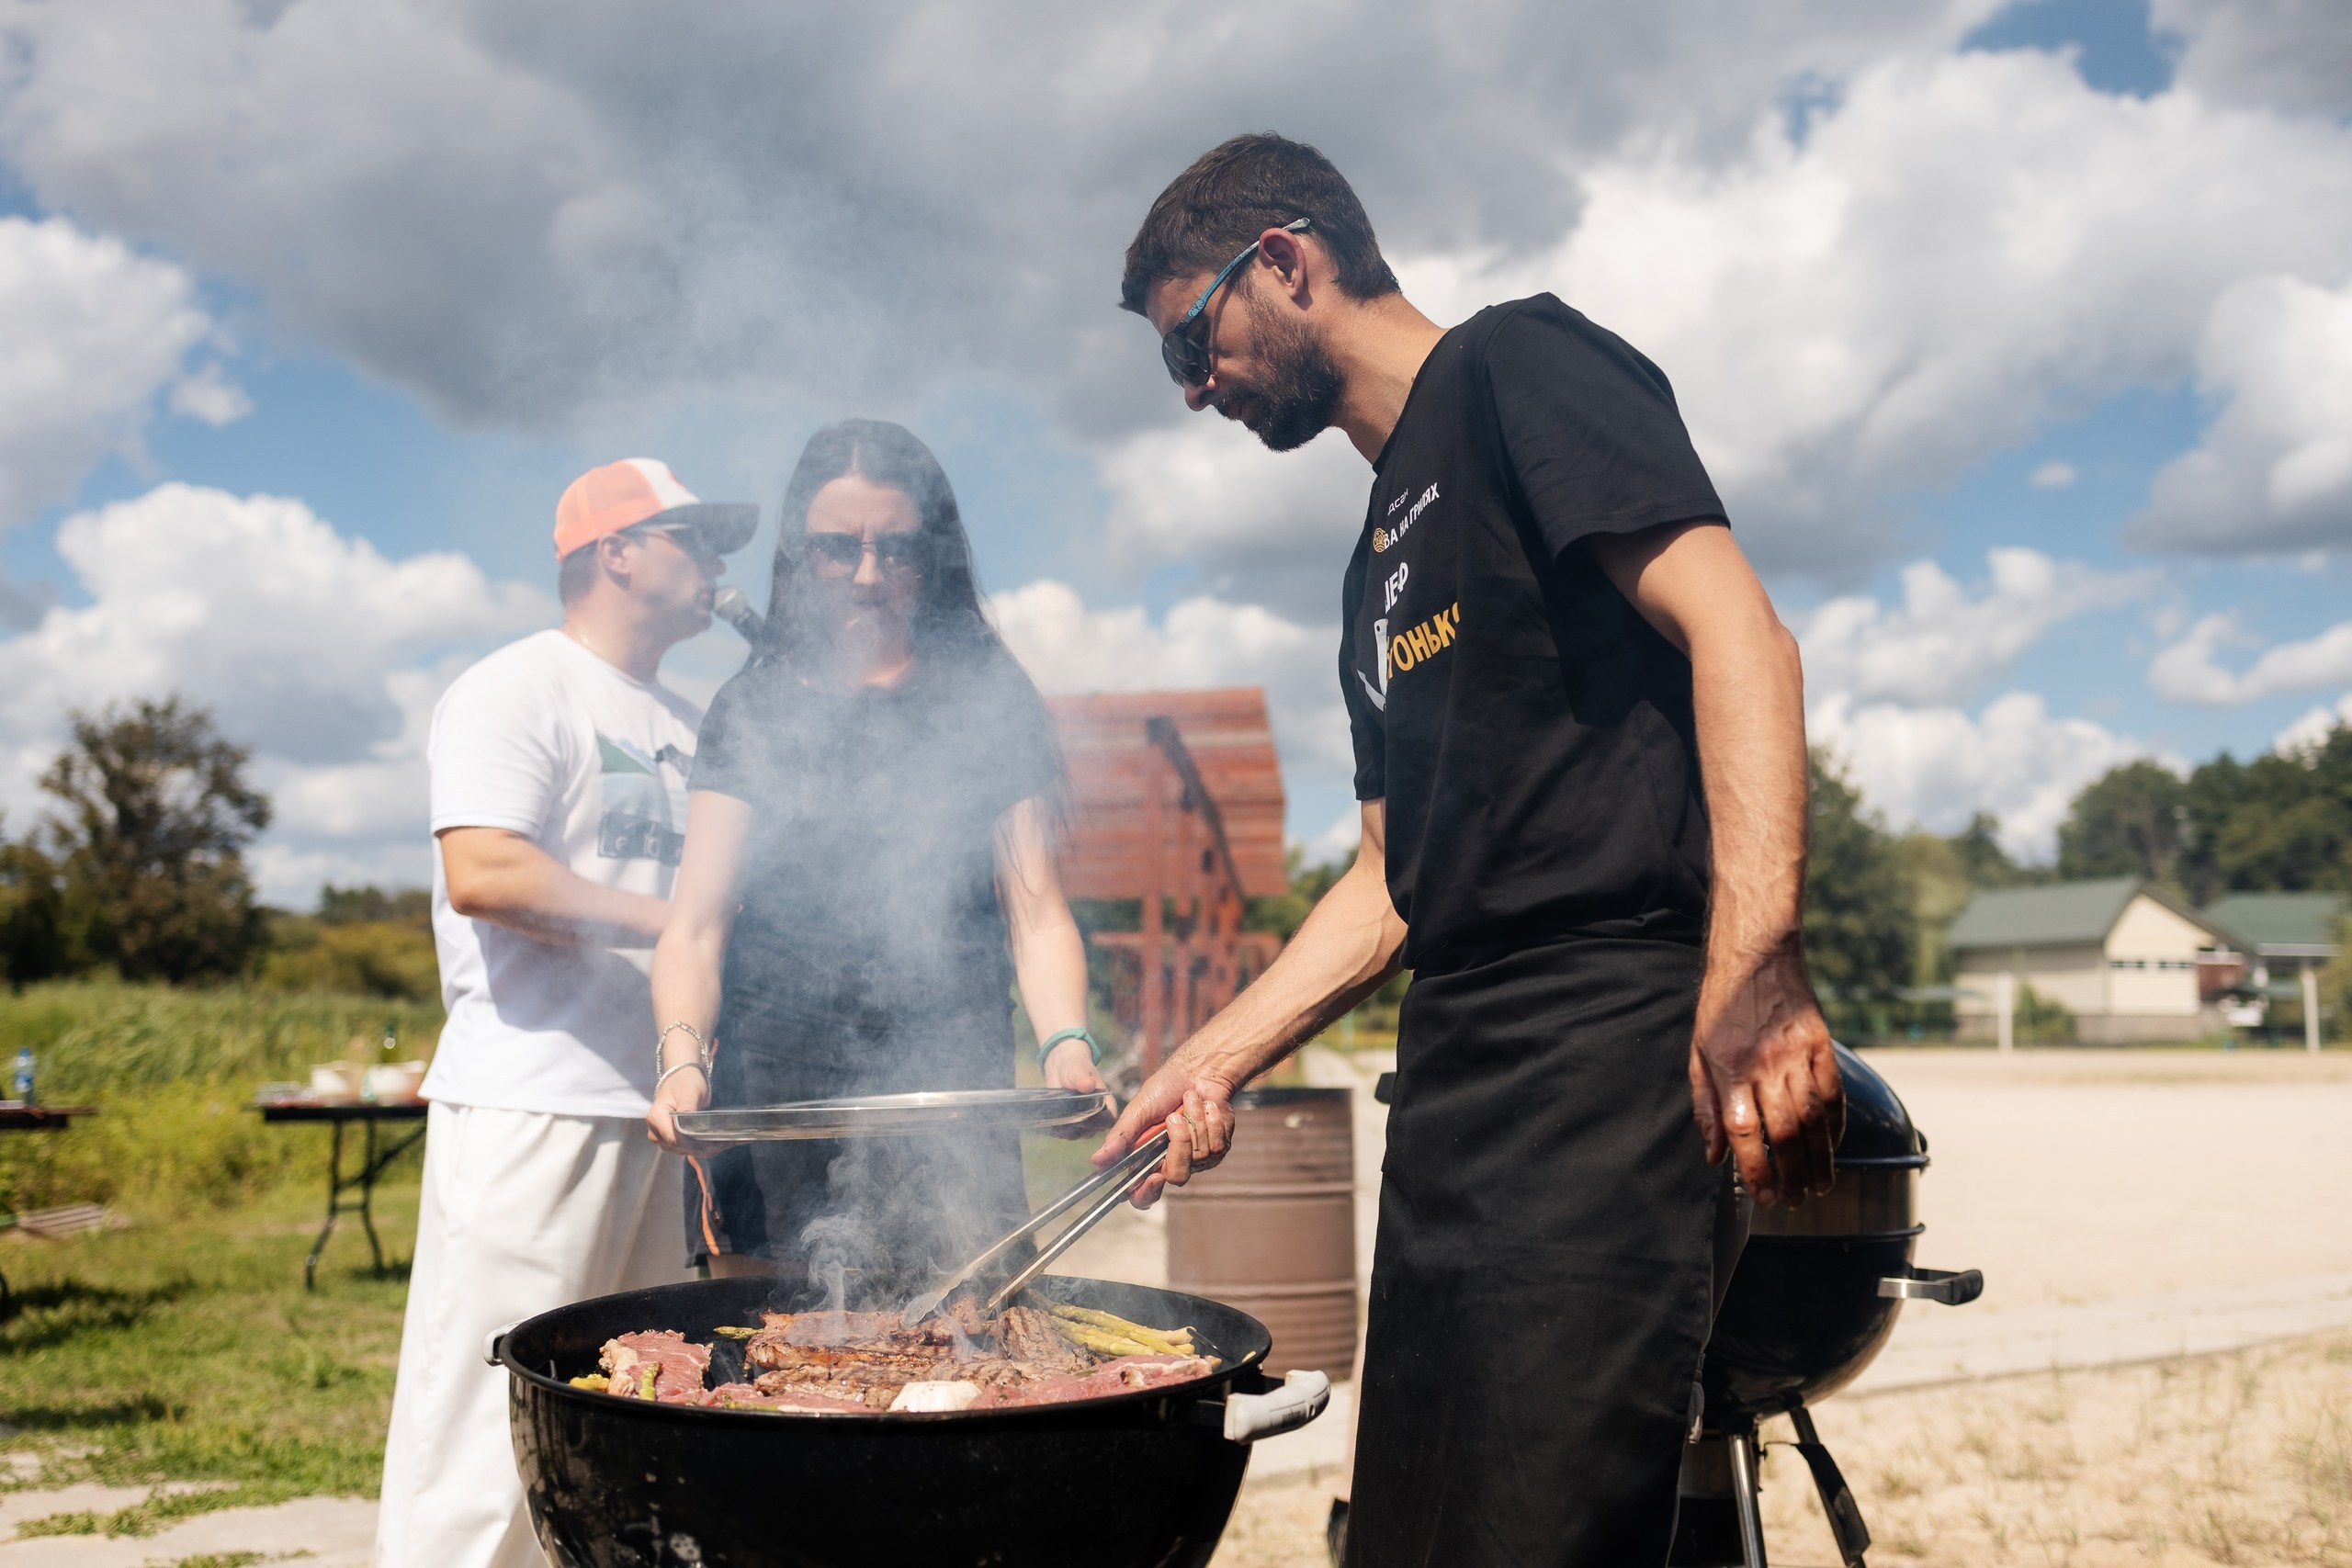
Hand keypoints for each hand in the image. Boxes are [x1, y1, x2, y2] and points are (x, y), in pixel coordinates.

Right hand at [646, 1059, 714, 1155]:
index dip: (692, 1144)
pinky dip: (699, 1148)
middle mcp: (655, 1130)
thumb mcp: (689, 1092)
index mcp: (657, 1117)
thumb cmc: (685, 1081)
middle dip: (699, 1148)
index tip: (711, 1144)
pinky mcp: (670, 1138)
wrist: (682, 1077)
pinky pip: (684, 1148)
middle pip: (678, 1147)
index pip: (674, 1139)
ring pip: (681, 1150)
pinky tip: (714, 1146)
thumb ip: (687, 1107)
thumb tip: (687, 1124)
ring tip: (721, 1145)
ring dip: (701, 1150)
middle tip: (722, 1145)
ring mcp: (661, 1136)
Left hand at [1040, 1038, 1114, 1136]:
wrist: (1061, 1070)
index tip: (1081, 1114)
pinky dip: (1053, 1129)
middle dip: (1074, 1124)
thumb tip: (1087, 1085)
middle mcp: (1097, 1119)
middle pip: (1089, 1131)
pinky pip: (1062, 1133)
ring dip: (1062, 1128)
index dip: (1096, 1121)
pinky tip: (1045, 1121)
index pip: (1107, 1121)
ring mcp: (1082, 1126)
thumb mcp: (1077, 1070)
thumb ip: (1081, 1078)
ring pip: (1074, 1134)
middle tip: (1061, 1114)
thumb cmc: (1075, 1068)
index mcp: (1107, 1105)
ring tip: (1051, 1116)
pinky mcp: (1069, 1128)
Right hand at [1092, 1058, 1236, 1208]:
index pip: (1142, 1196)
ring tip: (1189, 1102)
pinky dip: (1211, 1121)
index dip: (1147, 1194)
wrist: (1196, 1072)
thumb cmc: (1163, 1090)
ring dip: (1194, 1123)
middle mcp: (1170, 1164)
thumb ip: (1120, 1137)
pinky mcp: (1218, 1150)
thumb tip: (1097, 1161)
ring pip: (1200, 1157)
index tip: (1154, 1176)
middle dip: (1178, 1143)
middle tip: (1173, 1117)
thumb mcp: (1137, 1111)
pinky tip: (1206, 1107)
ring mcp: (1196, 1160)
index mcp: (1145, 1160)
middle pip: (1177, 1177)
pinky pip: (1218, 1146)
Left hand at [1689, 942, 1841, 1206]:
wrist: (1755, 958)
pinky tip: (1833, 1146)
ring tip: (1819, 1185)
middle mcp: (1765, 1065)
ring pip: (1813, 1120)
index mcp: (1730, 1069)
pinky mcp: (1821, 1046)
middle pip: (1784, 1134)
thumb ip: (1705, 1106)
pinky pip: (1833, 1094)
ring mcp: (1797, 1055)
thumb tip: (1713, 1154)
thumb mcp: (1698, 1054)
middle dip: (1792, 1175)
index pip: (1744, 1132)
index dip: (1756, 1170)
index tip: (1765, 1196)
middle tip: (1796, 1199)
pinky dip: (1836, 1126)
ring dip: (1819, 1159)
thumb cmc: (1720, 1009)